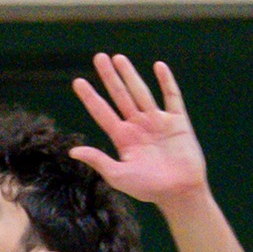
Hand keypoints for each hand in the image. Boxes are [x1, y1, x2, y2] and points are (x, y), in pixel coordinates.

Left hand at [68, 54, 208, 205]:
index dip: (90, 97)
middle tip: (99, 57)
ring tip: (119, 58)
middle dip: (109, 77)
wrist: (180, 194)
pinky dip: (166, 82)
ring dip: (130, 75)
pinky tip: (159, 67)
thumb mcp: (119, 176)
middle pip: (120, 96)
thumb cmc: (149, 189)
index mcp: (123, 138)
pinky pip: (172, 97)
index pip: (102, 112)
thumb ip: (98, 160)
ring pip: (141, 92)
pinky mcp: (177, 122)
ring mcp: (157, 122)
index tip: (78, 81)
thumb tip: (72, 151)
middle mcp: (138, 126)